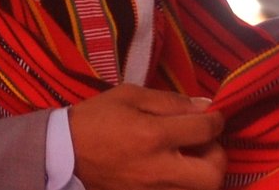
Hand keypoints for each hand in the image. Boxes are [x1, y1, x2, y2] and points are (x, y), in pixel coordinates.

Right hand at [69, 85, 225, 189]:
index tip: (213, 116)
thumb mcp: (130, 96)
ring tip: (190, 158)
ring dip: (203, 173)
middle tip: (204, 144)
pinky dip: (183, 184)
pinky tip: (174, 169)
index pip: (205, 130)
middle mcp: (157, 168)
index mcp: (153, 136)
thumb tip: (205, 106)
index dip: (216, 119)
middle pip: (212, 174)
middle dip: (217, 156)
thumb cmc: (96, 119)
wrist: (61, 153)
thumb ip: (170, 101)